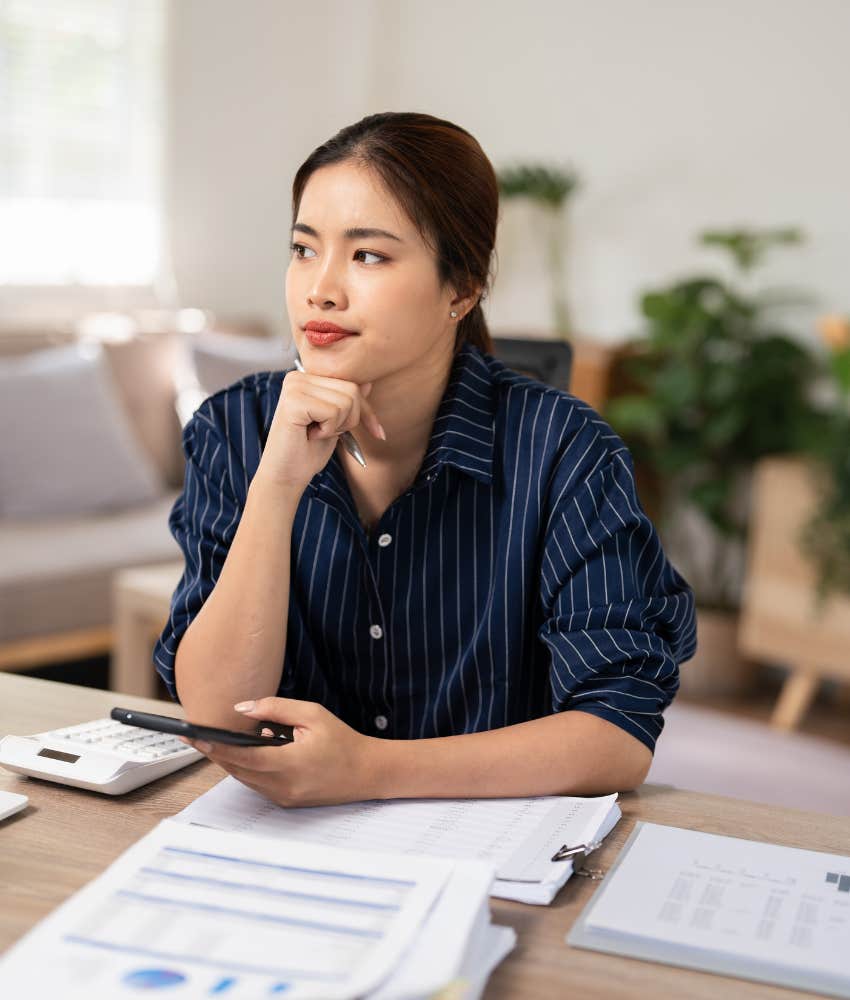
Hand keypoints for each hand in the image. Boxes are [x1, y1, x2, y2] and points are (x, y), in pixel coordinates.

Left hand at [181, 697, 381, 806]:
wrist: (367, 772)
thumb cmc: (342, 740)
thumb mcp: (312, 714)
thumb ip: (276, 709)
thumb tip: (242, 709)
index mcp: (290, 764)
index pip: (243, 757)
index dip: (215, 746)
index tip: (194, 736)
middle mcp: (283, 786)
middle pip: (237, 770)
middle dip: (215, 753)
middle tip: (195, 737)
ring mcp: (284, 798)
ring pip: (245, 779)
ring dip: (231, 761)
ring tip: (216, 742)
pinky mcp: (286, 803)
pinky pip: (257, 785)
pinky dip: (248, 769)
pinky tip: (248, 752)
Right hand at [257, 368, 384, 494]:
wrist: (285, 476)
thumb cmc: (308, 452)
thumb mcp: (336, 423)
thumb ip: (348, 401)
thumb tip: (368, 382)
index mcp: (306, 378)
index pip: (352, 384)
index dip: (366, 411)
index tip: (378, 433)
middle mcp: (298, 377)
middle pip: (352, 391)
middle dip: (350, 420)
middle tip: (325, 432)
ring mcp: (294, 387)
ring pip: (346, 401)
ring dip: (337, 426)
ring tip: (315, 433)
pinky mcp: (293, 402)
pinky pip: (332, 412)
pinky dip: (328, 430)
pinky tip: (309, 435)